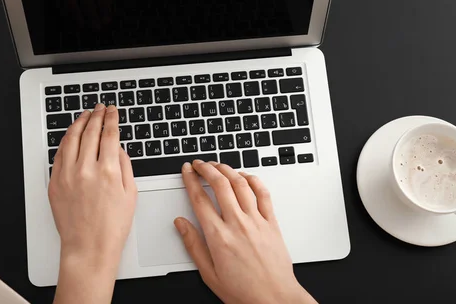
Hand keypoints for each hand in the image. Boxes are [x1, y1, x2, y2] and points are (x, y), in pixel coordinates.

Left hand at [49, 104, 136, 303]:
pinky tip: (71, 135)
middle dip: (97, 116)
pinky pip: (59, 154)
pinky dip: (66, 140)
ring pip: (71, 139)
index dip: (111, 118)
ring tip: (85, 115)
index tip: (112, 111)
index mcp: (109, 172)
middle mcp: (86, 170)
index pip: (109, 134)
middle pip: (90, 132)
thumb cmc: (111, 227)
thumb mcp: (130, 194)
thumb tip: (119, 148)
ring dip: (79, 123)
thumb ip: (126, 166)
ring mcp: (68, 175)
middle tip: (100, 108)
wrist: (88, 248)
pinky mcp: (55, 183)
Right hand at [174, 160, 316, 303]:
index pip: (200, 199)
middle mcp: (237, 224)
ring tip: (218, 165)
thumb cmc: (244, 291)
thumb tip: (181, 224)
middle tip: (199, 164)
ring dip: (227, 169)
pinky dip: (253, 180)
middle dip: (207, 168)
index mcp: (218, 237)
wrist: (275, 299)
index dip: (191, 180)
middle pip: (220, 185)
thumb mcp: (209, 274)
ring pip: (240, 184)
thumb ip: (193, 245)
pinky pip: (263, 194)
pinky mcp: (271, 223)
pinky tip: (245, 176)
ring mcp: (256, 221)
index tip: (187, 171)